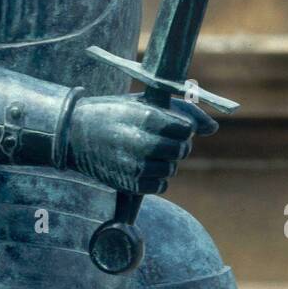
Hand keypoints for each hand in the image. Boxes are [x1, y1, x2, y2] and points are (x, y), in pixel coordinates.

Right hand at [66, 94, 216, 192]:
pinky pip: (161, 185)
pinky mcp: (129, 184)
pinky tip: (141, 165)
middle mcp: (141, 142)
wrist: (74, 134)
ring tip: (146, 151)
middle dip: (176, 144)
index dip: (182, 126)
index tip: (170, 124)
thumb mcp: (144, 103)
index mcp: (146, 116)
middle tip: (158, 138)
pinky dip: (157, 177)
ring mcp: (134, 165)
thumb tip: (213, 128)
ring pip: (172, 169)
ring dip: (166, 161)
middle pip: (182, 150)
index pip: (186, 128)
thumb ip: (182, 111)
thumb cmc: (115, 113)